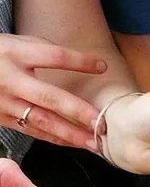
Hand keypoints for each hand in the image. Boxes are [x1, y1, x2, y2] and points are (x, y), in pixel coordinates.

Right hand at [0, 34, 104, 148]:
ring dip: (72, 134)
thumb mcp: (14, 43)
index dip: (79, 61)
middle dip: (78, 111)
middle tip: (101, 122)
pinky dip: (58, 139)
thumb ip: (43, 50)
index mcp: (14, 54)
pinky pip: (34, 131)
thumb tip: (81, 61)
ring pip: (43, 121)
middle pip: (49, 97)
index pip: (53, 56)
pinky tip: (77, 143)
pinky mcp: (2, 119)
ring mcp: (5, 103)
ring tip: (96, 143)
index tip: (102, 67)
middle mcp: (10, 80)